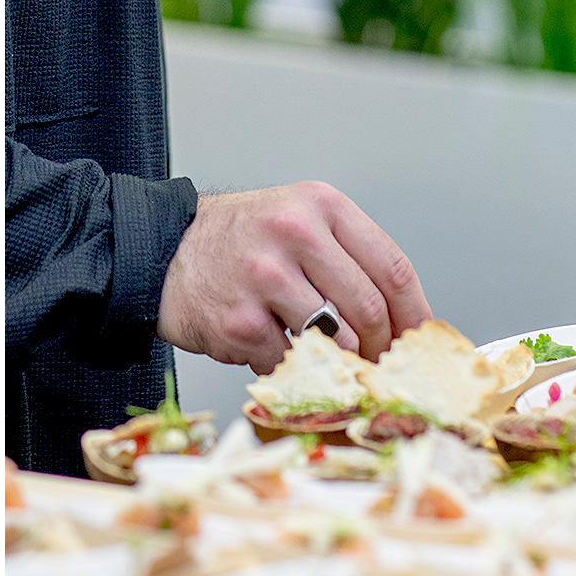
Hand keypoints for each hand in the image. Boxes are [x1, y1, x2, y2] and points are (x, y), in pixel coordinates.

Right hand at [157, 182, 430, 373]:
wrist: (160, 253)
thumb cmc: (232, 241)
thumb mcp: (295, 220)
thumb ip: (344, 255)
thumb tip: (399, 316)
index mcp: (320, 207)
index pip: (392, 268)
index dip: (413, 314)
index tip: (416, 339)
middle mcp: (294, 234)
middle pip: (369, 308)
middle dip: (378, 345)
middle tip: (375, 361)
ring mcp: (265, 278)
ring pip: (336, 338)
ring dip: (341, 362)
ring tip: (332, 363)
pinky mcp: (239, 321)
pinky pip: (290, 360)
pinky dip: (293, 368)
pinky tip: (279, 354)